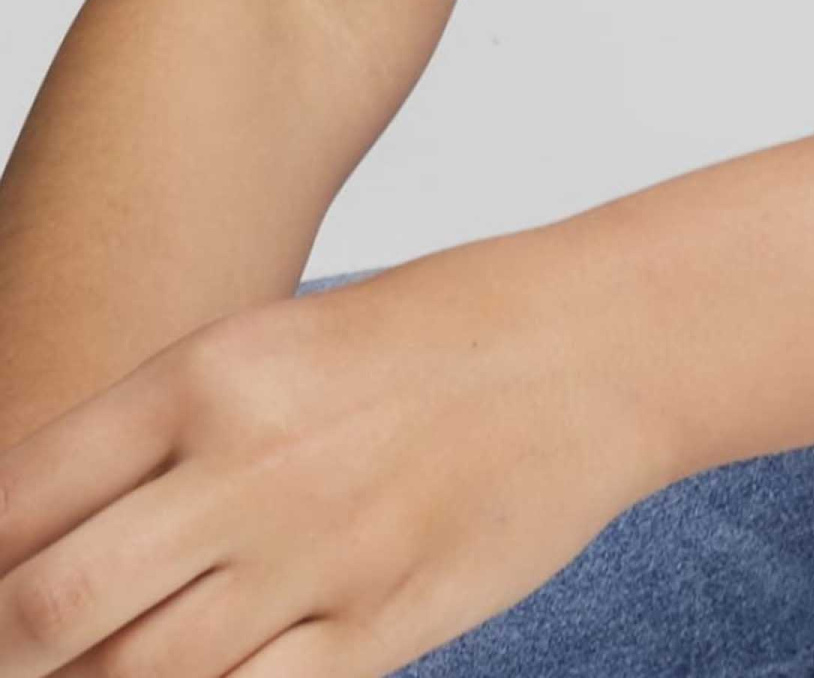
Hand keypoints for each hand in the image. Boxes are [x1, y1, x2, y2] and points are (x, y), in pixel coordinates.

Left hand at [0, 227, 655, 675]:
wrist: (592, 345)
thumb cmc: (432, 333)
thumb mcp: (278, 343)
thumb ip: (161, 437)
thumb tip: (41, 539)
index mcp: (210, 374)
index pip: (17, 498)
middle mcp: (248, 466)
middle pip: (50, 609)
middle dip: (12, 650)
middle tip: (22, 652)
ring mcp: (317, 555)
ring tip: (110, 662)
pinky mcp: (382, 626)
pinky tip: (210, 675)